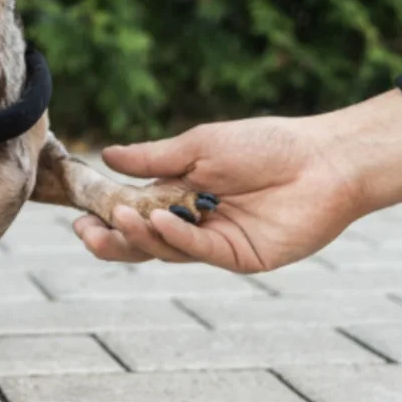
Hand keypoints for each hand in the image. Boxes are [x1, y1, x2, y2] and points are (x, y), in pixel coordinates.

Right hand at [72, 90, 401, 271]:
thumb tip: (106, 155)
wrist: (323, 160)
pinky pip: (199, 251)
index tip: (77, 215)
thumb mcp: (200, 146)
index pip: (134, 213)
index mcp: (181, 195)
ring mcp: (216, 243)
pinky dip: (176, 238)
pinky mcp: (240, 256)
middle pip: (143, 241)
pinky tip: (160, 221)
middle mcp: (194, 222)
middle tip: (86, 231)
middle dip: (112, 239)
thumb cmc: (266, 145)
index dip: (105, 215)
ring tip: (118, 215)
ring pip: (166, 250)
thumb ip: (155, 158)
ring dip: (140, 234)